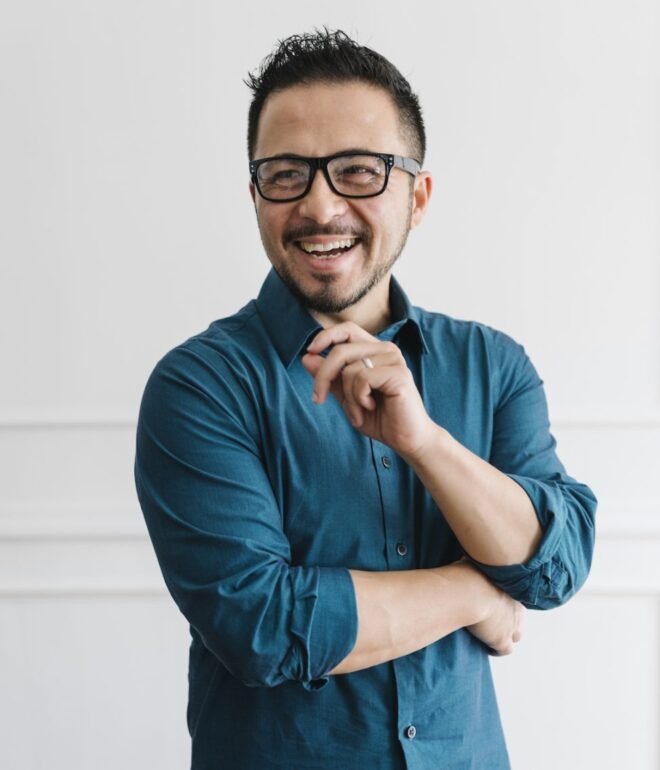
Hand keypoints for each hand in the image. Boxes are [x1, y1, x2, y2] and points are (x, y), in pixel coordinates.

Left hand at [301, 321, 436, 456]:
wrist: (407, 440)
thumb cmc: (380, 417)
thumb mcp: (347, 396)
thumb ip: (330, 377)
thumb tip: (307, 357)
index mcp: (375, 350)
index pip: (347, 329)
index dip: (325, 337)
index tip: (309, 353)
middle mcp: (386, 349)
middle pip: (341, 350)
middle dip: (323, 376)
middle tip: (318, 398)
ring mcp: (394, 360)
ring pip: (349, 369)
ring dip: (347, 397)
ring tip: (359, 411)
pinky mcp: (399, 374)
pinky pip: (362, 379)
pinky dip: (358, 399)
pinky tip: (370, 408)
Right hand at [464, 567, 523, 655]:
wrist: (468, 593)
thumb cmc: (468, 574)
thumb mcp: (474, 561)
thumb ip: (476, 560)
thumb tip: (471, 551)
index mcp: (511, 589)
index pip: (514, 597)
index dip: (504, 601)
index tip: (493, 601)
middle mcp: (515, 608)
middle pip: (519, 617)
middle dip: (509, 619)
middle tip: (494, 619)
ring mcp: (511, 625)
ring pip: (517, 635)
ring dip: (507, 635)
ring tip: (492, 635)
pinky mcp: (502, 640)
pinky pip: (505, 650)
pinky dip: (497, 649)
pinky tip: (488, 647)